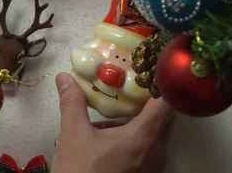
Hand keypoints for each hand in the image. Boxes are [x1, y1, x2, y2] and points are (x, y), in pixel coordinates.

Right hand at [51, 73, 174, 172]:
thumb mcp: (73, 136)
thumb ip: (72, 103)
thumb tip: (64, 78)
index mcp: (143, 139)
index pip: (168, 104)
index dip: (163, 83)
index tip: (151, 69)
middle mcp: (157, 152)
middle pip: (167, 116)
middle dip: (153, 98)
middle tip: (135, 83)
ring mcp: (155, 166)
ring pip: (160, 131)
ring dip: (145, 117)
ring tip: (121, 106)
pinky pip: (153, 146)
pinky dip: (141, 134)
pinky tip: (115, 132)